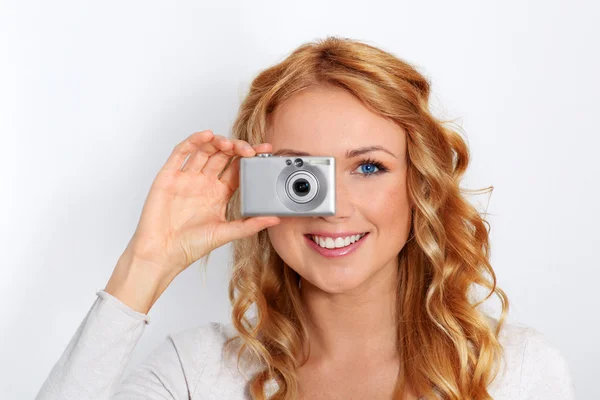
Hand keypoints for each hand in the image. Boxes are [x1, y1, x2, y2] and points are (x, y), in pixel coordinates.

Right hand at [123, 130, 279, 276]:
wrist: (161, 254)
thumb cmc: (190, 246)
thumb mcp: (225, 233)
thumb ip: (250, 225)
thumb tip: (275, 218)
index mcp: (218, 193)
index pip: (237, 169)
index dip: (251, 158)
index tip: (265, 150)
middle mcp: (204, 182)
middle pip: (223, 156)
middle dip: (237, 148)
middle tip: (248, 149)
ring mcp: (187, 177)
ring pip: (204, 150)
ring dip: (218, 142)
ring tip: (229, 144)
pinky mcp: (169, 175)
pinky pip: (181, 152)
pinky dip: (193, 141)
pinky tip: (206, 136)